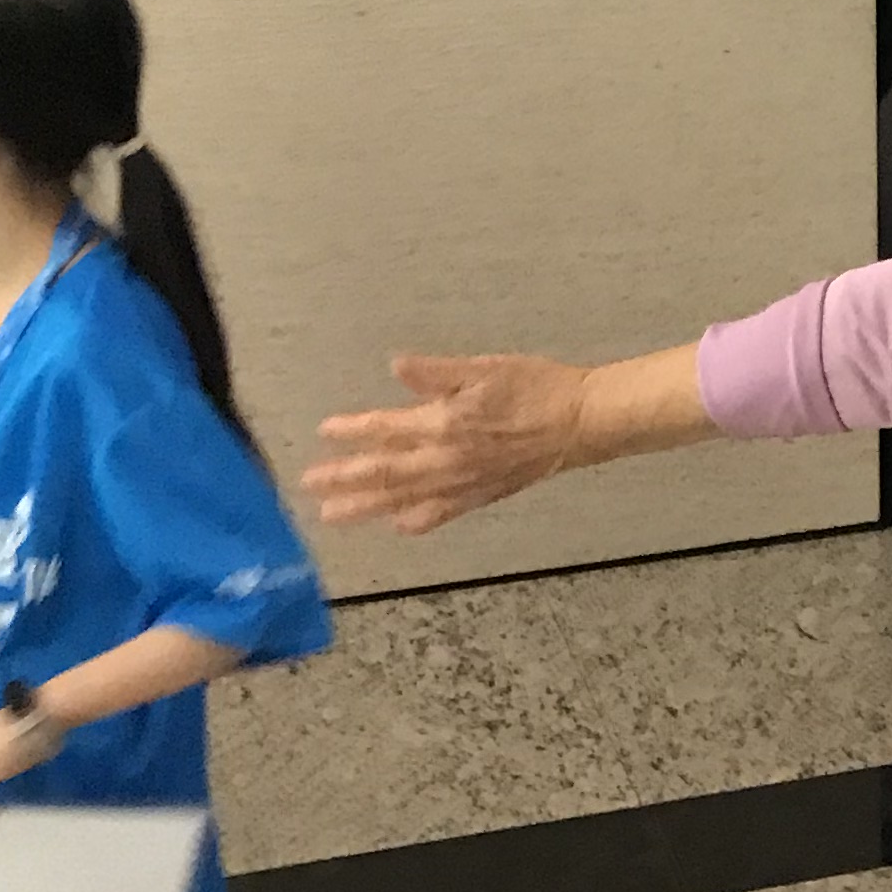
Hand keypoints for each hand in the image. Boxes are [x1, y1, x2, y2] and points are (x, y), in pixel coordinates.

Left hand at [306, 352, 591, 536]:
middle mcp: (447, 460)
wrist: (581, 422)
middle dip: (345, 478)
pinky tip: (396, 525)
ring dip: (365, 507)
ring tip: (332, 515)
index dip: (353, 431)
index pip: (388, 428)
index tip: (324, 432)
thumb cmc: (536, 386)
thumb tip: (397, 366)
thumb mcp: (487, 367)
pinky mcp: (479, 497)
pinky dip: (414, 521)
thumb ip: (439, 372)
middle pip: (386, 472)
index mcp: (446, 422)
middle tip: (310, 485)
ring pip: (403, 499)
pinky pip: (439, 514)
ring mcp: (462, 484)